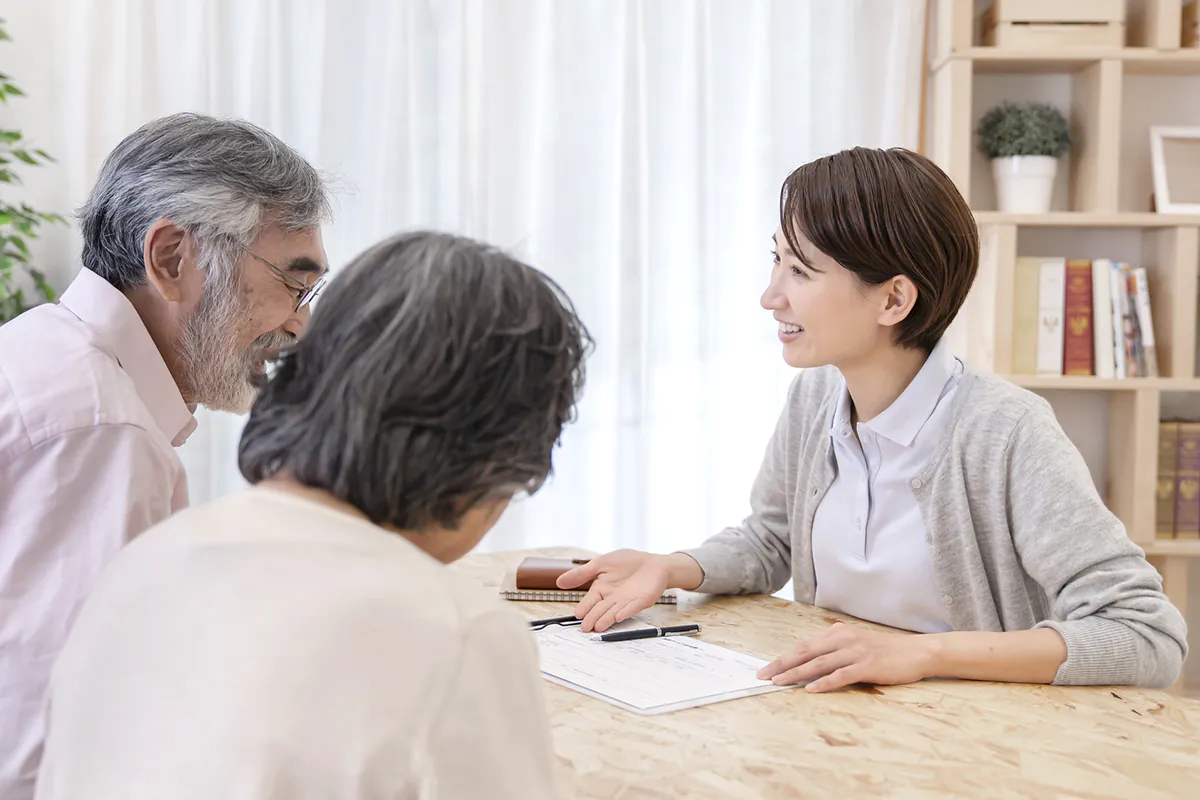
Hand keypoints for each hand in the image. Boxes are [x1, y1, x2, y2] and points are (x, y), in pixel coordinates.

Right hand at [557, 549, 685, 631]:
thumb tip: (559, 582)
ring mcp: (626, 601)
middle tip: (585, 628)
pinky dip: (625, 612)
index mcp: (601, 589)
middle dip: (592, 618)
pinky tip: (618, 617)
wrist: (652, 563)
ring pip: (613, 612)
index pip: (589, 601)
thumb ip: (581, 574)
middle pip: (600, 610)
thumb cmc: (626, 562)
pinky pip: (631, 607)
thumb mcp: (600, 564)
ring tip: (598, 627)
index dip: (584, 608)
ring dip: (606, 620)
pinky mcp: (640, 602)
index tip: (578, 615)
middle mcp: (612, 598)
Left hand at [756, 623, 935, 692]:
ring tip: (779, 682)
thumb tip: (812, 658)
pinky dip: (825, 682)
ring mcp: (855, 652)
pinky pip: (841, 675)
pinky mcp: (867, 665)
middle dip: (782, 665)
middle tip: (763, 676)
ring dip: (797, 674)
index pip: (803, 646)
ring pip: (819, 663)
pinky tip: (811, 690)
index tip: (766, 669)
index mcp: (837, 634)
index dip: (783, 658)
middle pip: (805, 653)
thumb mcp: (855, 643)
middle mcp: (843, 639)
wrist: (916, 651)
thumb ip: (834, 648)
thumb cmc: (884, 650)